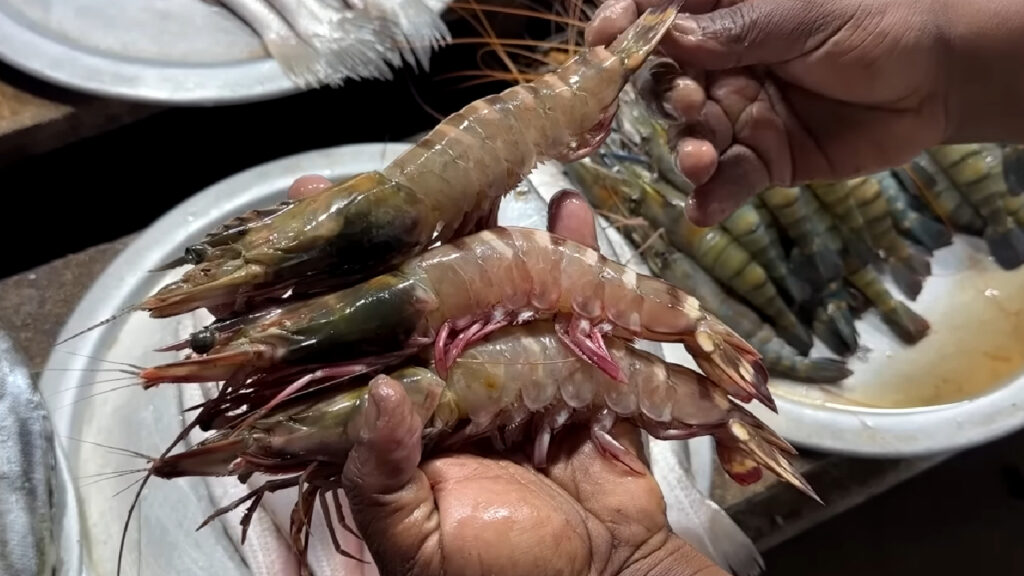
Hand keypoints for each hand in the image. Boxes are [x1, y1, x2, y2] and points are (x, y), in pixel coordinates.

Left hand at [286, 174, 725, 575]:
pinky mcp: (580, 370)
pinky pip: (579, 309)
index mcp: (407, 413)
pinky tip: (575, 212)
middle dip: (417, 228)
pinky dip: (585, 263)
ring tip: (494, 170)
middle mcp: (456, 379)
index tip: (311, 207)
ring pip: (503, 286)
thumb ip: (379, 474)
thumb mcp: (416, 538)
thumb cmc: (499, 572)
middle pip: (431, 290)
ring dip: (502, 228)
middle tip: (398, 167)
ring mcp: (519, 368)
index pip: (358, 331)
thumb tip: (379, 398)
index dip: (333, 272)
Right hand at [588, 0, 950, 225]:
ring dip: (687, 150)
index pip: (659, 19)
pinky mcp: (763, 161)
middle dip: (666, 97)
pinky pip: (728, 181)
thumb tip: (668, 37)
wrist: (937, 81)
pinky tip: (704, 210)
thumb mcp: (802, 17)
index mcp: (727, 18)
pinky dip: (713, 197)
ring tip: (699, 160)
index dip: (626, 28)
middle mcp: (723, 68)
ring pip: (692, 136)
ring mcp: (740, 117)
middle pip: (667, 84)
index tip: (604, 45)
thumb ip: (736, 33)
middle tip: (689, 103)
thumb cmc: (875, 25)